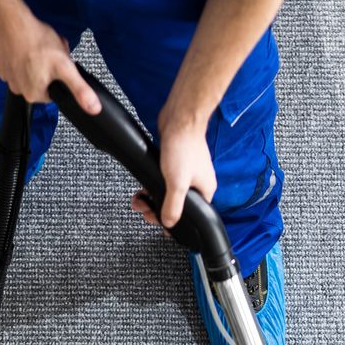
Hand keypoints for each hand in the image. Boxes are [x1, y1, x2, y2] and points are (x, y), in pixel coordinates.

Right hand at [0, 7, 98, 111]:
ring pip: (29, 71)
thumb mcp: (65, 66)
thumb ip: (80, 89)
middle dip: (49, 68)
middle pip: (42, 81)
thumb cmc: (34, 41)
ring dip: (36, 60)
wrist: (9, 20)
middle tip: (49, 53)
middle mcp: (17, 89)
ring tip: (38, 46)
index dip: (59, 76)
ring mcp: (7, 76)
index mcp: (33, 95)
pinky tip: (26, 43)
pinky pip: (17, 62)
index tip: (58, 64)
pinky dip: (23, 53)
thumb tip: (93, 108)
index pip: (53, 92)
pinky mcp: (0, 63)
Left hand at [131, 113, 215, 231]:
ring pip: (168, 193)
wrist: (179, 119)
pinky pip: (164, 181)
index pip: (192, 216)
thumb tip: (169, 222)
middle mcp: (198, 183)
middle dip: (157, 210)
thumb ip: (173, 206)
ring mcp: (187, 173)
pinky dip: (152, 185)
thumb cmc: (184, 147)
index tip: (160, 224)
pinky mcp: (176, 163)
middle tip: (144, 211)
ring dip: (152, 199)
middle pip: (177, 206)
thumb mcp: (177, 184)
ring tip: (139, 200)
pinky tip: (143, 187)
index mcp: (205, 191)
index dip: (175, 222)